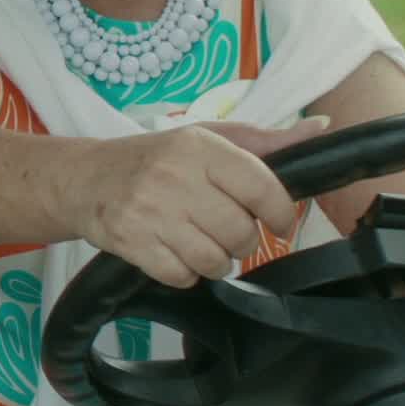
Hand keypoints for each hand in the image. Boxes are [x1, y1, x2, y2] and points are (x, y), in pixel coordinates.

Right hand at [66, 116, 331, 288]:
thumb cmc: (154, 158)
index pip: (263, 189)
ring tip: (202, 244)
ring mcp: (150, 212)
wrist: (83, 179)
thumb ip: (264, 140)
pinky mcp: (131, 242)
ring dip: (217, 261)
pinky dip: (186, 273)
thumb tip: (321, 128)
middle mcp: (174, 176)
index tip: (278, 221)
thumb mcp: (205, 139)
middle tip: (226, 230)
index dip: (282, 214)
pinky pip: (182, 276)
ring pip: (215, 260)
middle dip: (242, 239)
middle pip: (241, 232)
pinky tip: (176, 253)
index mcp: (199, 147)